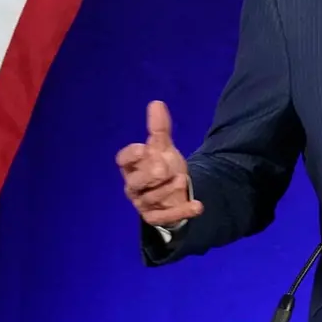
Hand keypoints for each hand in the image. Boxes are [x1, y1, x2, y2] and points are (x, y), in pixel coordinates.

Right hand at [116, 100, 202, 226]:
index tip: (144, 148)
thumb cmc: (162, 168)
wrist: (174, 193)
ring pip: (151, 199)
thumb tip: (157, 103)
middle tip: (162, 169)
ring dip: (167, 190)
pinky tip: (198, 206)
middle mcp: (134, 185)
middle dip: (148, 176)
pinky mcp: (156, 217)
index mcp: (132, 166)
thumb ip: (159, 129)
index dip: (132, 155)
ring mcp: (144, 203)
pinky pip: (166, 217)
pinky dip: (182, 212)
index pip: (124, 160)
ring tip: (182, 179)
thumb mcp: (163, 148)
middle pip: (134, 182)